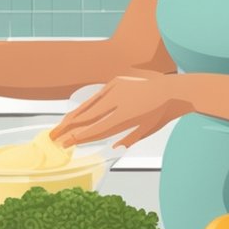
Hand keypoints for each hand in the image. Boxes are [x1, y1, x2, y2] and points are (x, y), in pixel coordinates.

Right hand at [50, 69, 190, 148]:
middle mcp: (118, 101)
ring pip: (89, 104)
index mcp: (126, 116)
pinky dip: (86, 104)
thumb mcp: (146, 130)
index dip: (79, 137)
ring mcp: (116, 88)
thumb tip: (112, 147)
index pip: (96, 129)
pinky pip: (97, 95)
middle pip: (87, 116)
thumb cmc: (162, 112)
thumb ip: (128, 139)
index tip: (65, 143)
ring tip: (60, 126)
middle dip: (68, 128)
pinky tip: (77, 112)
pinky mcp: (116, 81)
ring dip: (72, 116)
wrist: (174, 89)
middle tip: (53, 137)